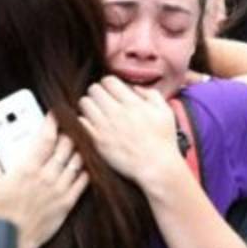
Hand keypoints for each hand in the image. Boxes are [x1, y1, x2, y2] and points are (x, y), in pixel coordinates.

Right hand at [0, 113, 87, 247]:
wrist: (13, 239)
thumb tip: (4, 145)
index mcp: (27, 168)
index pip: (46, 137)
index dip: (52, 121)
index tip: (54, 113)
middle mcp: (46, 176)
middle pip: (66, 144)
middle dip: (67, 131)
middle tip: (67, 126)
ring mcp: (59, 189)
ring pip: (77, 159)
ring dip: (78, 147)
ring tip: (76, 141)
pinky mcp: (68, 202)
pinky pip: (83, 179)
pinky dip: (84, 168)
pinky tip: (81, 163)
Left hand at [79, 76, 182, 190]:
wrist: (156, 166)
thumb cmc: (163, 140)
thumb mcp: (165, 111)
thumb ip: (151, 94)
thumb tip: (135, 88)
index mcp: (132, 103)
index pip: (108, 81)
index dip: (109, 83)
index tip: (112, 90)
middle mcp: (116, 112)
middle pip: (93, 89)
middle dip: (98, 91)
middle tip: (103, 99)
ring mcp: (105, 127)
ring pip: (84, 103)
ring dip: (90, 104)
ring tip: (97, 111)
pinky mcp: (97, 141)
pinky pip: (81, 122)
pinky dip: (85, 120)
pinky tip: (94, 124)